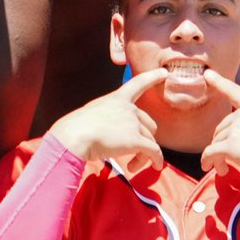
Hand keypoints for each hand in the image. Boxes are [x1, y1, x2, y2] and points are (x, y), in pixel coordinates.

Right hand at [49, 69, 167, 174]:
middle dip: (144, 139)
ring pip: (149, 140)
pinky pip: (154, 151)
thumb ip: (103, 119)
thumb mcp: (91, 115)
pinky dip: (157, 160)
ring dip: (143, 155)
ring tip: (132, 166)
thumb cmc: (75, 127)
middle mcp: (129, 108)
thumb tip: (103, 134)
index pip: (138, 83)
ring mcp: (134, 123)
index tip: (164, 73)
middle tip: (134, 154)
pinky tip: (156, 167)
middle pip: (147, 123)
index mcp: (116, 99)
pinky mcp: (136, 140)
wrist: (75, 136)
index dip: (152, 77)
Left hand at [200, 71, 239, 178]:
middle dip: (221, 142)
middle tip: (226, 158)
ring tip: (225, 168)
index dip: (219, 81)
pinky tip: (208, 167)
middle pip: (222, 126)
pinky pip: (210, 153)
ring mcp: (236, 129)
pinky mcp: (230, 146)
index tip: (207, 74)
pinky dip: (207, 161)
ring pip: (216, 141)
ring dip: (217, 156)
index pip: (234, 90)